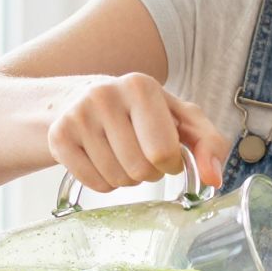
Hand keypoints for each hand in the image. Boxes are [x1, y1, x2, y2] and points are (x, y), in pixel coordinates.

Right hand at [46, 72, 228, 192]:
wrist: (80, 100)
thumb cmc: (140, 113)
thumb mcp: (179, 118)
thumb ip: (208, 143)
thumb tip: (213, 179)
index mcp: (141, 85)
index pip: (164, 152)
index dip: (170, 162)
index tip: (164, 152)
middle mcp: (105, 95)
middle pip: (140, 169)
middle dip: (148, 172)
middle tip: (141, 154)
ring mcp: (77, 115)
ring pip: (117, 180)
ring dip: (126, 179)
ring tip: (121, 155)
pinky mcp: (58, 137)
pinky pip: (94, 184)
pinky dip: (104, 183)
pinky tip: (101, 160)